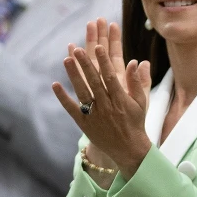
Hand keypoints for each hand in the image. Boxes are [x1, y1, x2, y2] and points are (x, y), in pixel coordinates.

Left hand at [51, 19, 152, 177]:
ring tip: (67, 59)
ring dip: (74, 75)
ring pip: (82, 92)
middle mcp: (107, 106)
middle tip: (78, 49)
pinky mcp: (84, 123)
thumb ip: (138, 82)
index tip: (99, 47)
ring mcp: (94, 115)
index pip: (111, 77)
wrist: (128, 149)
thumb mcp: (141, 102)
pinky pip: (72, 108)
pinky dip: (63, 97)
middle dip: (86, 65)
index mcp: (121, 100)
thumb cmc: (135, 122)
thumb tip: (137, 61)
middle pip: (94, 82)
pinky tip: (55, 84)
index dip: (104, 62)